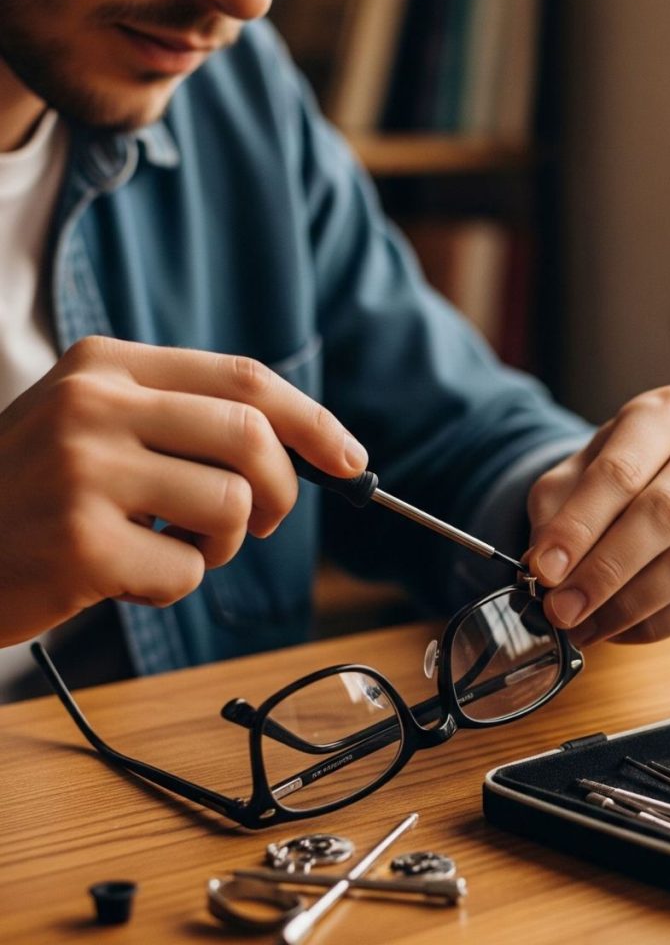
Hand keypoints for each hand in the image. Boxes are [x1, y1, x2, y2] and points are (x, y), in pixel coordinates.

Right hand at [0, 336, 365, 645]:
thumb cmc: (34, 492)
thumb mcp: (95, 425)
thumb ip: (186, 422)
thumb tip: (305, 450)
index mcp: (107, 366)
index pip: (244, 379)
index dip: (312, 421)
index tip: (352, 460)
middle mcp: (94, 406)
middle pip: (252, 438)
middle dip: (285, 490)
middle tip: (266, 520)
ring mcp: (83, 473)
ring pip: (233, 507)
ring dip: (224, 543)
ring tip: (171, 545)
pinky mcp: (79, 545)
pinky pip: (186, 572)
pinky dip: (172, 586)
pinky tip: (121, 577)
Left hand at [526, 386, 669, 645]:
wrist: (653, 483)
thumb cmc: (609, 477)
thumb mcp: (569, 480)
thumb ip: (554, 517)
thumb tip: (547, 571)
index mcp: (668, 412)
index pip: (622, 471)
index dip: (579, 526)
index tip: (544, 570)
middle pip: (665, 513)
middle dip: (606, 570)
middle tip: (563, 608)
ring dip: (630, 604)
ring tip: (584, 625)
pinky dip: (657, 623)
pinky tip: (618, 629)